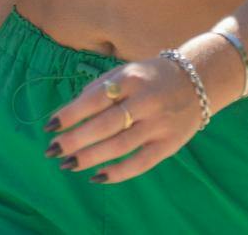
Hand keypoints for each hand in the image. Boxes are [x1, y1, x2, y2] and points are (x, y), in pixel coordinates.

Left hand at [43, 55, 208, 183]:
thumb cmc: (151, 77)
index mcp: (131, 78)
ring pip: (119, 146)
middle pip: (105, 125)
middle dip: (75, 140)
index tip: (49, 126)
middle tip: (52, 151)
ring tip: (67, 164)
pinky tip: (96, 177)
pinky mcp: (168, 145)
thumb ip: (101, 88)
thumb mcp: (127, 70)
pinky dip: (117, 173)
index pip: (95, 98)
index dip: (71, 114)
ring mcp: (158, 125)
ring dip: (90, 158)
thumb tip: (71, 112)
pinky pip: (140, 163)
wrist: (198, 81)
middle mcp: (145, 101)